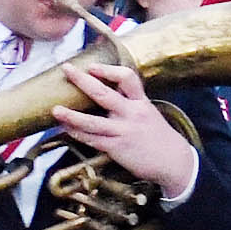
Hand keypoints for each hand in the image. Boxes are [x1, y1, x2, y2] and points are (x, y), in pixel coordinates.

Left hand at [53, 61, 199, 198]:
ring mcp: (123, 132)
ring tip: (55, 110)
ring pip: (93, 122)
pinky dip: (77, 134)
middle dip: (83, 81)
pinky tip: (66, 129)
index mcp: (141, 103)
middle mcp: (132, 115)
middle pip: (104, 95)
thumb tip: (106, 90)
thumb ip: (130, 102)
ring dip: (72, 116)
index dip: (109, 70)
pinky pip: (92, 140)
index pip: (127, 78)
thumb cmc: (159, 137)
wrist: (174, 163)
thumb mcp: (149, 113)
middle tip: (67, 69)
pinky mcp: (117, 148)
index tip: (93, 66)